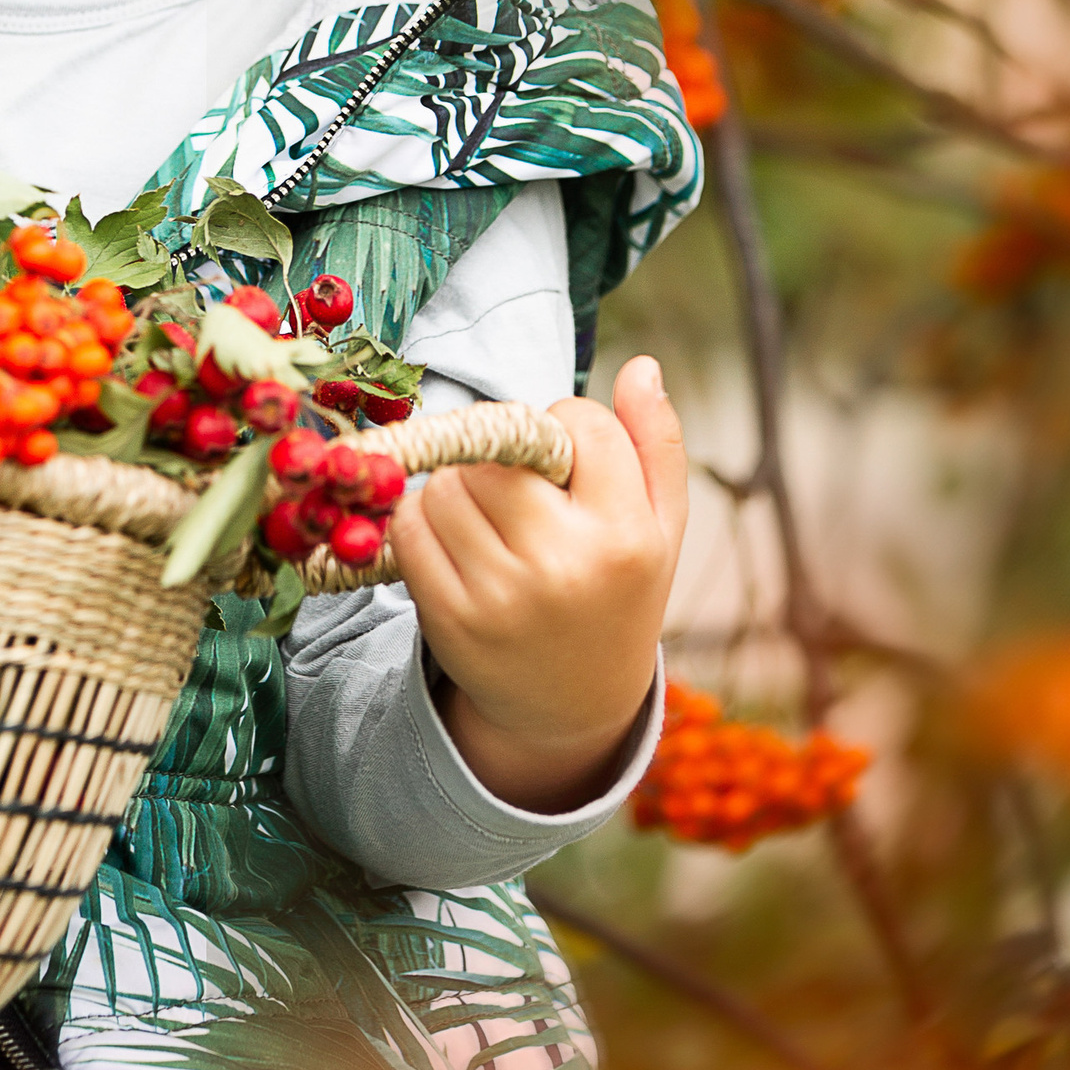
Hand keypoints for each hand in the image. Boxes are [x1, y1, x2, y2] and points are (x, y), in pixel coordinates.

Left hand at [394, 356, 687, 814]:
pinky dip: (422, 520)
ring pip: (447, 481)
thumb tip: (643, 365)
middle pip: (500, 449)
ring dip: (459, 483)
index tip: (570, 461)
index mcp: (627, 537)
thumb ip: (655, 444)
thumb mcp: (660, 526)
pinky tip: (457, 542)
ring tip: (492, 517)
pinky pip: (409, 525)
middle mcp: (564, 566)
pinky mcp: (449, 618)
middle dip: (504, 453)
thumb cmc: (619, 590)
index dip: (566, 426)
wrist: (572, 703)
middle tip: (521, 485)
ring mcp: (501, 596)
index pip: (579, 422)